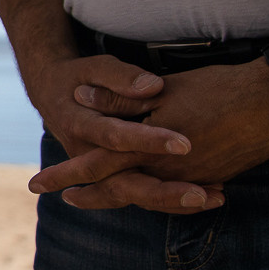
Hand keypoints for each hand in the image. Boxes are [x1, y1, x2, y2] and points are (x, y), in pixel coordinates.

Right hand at [18, 53, 223, 213]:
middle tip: (201, 193)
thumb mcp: (96, 68)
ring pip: (134, 195)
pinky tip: (208, 197)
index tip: (185, 143)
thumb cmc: (81, 78)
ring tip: (214, 198)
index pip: (116, 137)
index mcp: (81, 126)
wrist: (54, 95)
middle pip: (122, 183)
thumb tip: (153, 87)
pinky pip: (141, 195)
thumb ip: (122, 78)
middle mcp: (87, 156)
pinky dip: (173, 200)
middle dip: (163, 192)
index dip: (148, 141)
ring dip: (174, 201)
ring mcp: (98, 171)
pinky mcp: (112, 176)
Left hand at [36, 60, 268, 208]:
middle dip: (91, 195)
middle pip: (119, 190)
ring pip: (150, 193)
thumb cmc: (218, 89)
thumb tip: (82, 97)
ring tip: (105, 195)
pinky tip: (159, 192)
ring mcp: (193, 178)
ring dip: (125, 195)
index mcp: (147, 149)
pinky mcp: (216, 176)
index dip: (66, 174)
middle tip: (65, 201)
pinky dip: (164, 194)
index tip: (37, 184)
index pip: (96, 165)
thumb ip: (120, 97)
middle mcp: (167, 171)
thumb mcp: (162, 89)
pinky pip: (180, 191)